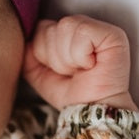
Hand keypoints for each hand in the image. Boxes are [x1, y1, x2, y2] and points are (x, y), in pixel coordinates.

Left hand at [23, 15, 137, 110]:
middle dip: (55, 58)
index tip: (61, 70)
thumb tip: (25, 40)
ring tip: (81, 70)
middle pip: (50, 28)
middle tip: (72, 72)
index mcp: (66, 33)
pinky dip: (80, 55)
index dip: (44, 53)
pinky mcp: (113, 35)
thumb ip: (28, 55)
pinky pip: (82, 32)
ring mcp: (99, 29)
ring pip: (65, 27)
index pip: (40, 27)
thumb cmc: (70, 94)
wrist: (89, 112)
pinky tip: (91, 65)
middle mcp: (83, 26)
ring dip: (67, 58)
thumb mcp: (39, 74)